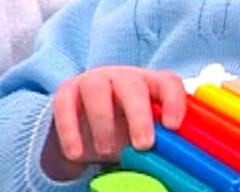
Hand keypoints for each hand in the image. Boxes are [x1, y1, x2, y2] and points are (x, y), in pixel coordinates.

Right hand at [46, 66, 185, 177]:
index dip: (173, 101)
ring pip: (97, 90)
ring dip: (103, 122)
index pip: (167, 82)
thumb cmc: (124, 127)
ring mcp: (94, 80)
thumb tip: (168, 161)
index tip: (173, 126)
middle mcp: (123, 77)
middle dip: (139, 116)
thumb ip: (156, 138)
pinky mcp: (67, 91)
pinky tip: (77, 154)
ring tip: (106, 151)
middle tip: (144, 145)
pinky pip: (65, 104)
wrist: (85, 124)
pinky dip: (70, 131)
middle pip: (133, 87)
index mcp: (149, 83)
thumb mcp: (142, 131)